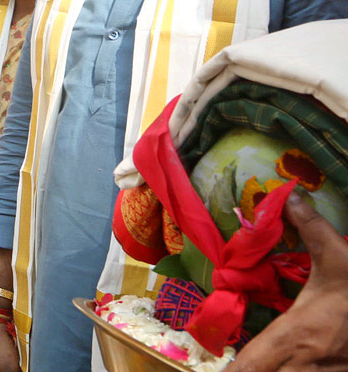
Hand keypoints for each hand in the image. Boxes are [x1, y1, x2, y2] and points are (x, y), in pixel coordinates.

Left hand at [228, 193, 347, 371]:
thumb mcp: (340, 259)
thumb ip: (311, 229)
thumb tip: (289, 198)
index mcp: (294, 338)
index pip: (248, 367)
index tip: (217, 369)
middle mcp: (302, 365)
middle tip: (232, 365)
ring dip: (267, 371)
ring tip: (259, 362)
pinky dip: (286, 371)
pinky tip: (284, 363)